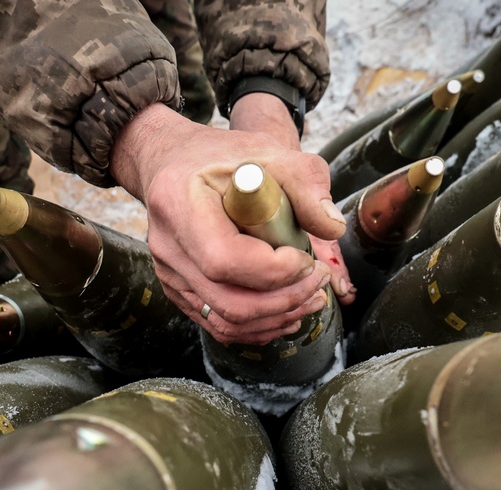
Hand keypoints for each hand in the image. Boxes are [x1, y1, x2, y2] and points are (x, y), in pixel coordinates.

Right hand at [111, 102, 347, 344]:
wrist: (175, 164)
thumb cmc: (221, 157)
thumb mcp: (268, 152)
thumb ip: (305, 183)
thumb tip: (332, 226)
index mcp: (180, 205)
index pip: (225, 259)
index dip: (274, 270)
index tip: (307, 258)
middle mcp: (168, 247)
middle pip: (229, 301)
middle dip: (285, 299)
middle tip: (318, 280)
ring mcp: (170, 274)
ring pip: (226, 322)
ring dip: (277, 318)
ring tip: (312, 298)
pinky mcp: (179, 291)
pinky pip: (220, 325)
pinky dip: (260, 326)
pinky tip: (288, 311)